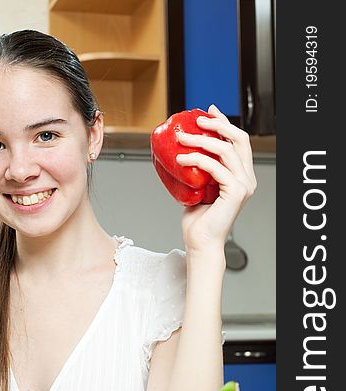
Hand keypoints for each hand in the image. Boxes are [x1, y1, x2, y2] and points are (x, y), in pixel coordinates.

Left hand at [175, 104, 256, 254]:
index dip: (224, 123)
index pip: (238, 142)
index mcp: (241, 176)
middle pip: (239, 139)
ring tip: (183, 139)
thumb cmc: (198, 221)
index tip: (208, 111)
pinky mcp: (236, 192)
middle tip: (197, 120)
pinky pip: (216, 167)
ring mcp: (244, 185)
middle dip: (218, 124)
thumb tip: (182, 154)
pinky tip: (181, 159)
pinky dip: (197, 159)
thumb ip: (198, 173)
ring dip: (202, 140)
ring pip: (227, 150)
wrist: (200, 242)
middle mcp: (246, 179)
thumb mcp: (197, 189)